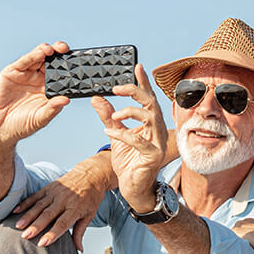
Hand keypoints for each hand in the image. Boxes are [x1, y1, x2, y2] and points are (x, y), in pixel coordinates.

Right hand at [0, 42, 71, 144]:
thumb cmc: (21, 125)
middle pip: (49, 60)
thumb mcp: (40, 118)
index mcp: (47, 88)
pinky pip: (23, 62)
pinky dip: (32, 56)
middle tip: (65, 49)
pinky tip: (40, 53)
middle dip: (58, 52)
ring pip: (37, 57)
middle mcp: (37, 78)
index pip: (60, 72)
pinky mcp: (11, 73)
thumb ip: (52, 109)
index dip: (67, 65)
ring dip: (45, 51)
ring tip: (52, 50)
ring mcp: (24, 74)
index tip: (76, 61)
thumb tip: (66, 100)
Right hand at [13, 155, 110, 250]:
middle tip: (25, 236)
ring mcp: (55, 192)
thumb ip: (80, 232)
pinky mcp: (49, 187)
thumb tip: (79, 250)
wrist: (91, 174)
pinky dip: (25, 203)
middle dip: (36, 226)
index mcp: (75, 208)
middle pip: (48, 215)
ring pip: (39, 205)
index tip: (42, 243)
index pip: (62, 223)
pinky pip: (35, 196)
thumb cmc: (91, 197)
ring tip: (18, 226)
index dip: (52, 234)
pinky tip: (16, 211)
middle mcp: (64, 200)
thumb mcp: (89, 215)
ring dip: (28, 216)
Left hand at [92, 65, 168, 212]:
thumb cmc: (129, 162)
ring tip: (114, 115)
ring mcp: (157, 143)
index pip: (147, 98)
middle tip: (116, 88)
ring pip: (150, 118)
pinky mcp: (153, 155)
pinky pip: (139, 140)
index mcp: (149, 123)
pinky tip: (109, 132)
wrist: (133, 188)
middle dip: (135, 91)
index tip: (136, 66)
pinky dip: (123, 135)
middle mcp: (156, 130)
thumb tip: (97, 98)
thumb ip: (108, 118)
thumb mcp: (115, 136)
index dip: (143, 82)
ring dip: (130, 112)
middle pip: (151, 103)